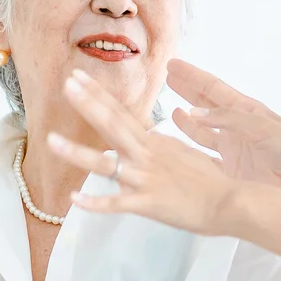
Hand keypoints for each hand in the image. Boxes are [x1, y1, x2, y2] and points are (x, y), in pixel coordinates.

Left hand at [50, 70, 241, 234]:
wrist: (230, 201)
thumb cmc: (212, 181)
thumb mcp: (186, 153)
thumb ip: (164, 144)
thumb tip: (155, 132)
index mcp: (154, 142)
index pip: (121, 112)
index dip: (98, 94)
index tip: (78, 77)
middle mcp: (146, 155)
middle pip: (112, 125)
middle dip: (87, 104)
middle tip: (66, 84)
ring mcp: (145, 179)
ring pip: (105, 163)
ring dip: (76, 152)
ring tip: (50, 140)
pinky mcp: (147, 203)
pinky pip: (116, 203)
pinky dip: (94, 202)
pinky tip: (73, 199)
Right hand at [167, 59, 280, 195]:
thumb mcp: (262, 128)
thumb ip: (227, 119)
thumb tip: (194, 112)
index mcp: (247, 111)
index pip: (214, 89)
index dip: (193, 77)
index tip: (174, 65)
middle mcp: (237, 127)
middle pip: (206, 104)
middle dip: (188, 90)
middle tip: (169, 77)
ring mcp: (232, 148)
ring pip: (202, 129)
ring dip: (187, 119)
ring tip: (171, 107)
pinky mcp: (228, 169)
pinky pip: (203, 154)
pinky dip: (190, 147)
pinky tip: (181, 143)